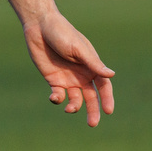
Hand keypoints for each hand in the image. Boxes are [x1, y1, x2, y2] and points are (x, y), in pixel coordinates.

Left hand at [22, 10, 114, 126]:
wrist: (40, 26)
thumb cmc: (63, 33)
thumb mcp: (79, 49)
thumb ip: (93, 63)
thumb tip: (112, 75)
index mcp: (91, 65)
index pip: (104, 86)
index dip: (107, 99)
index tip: (108, 111)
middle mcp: (82, 74)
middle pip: (91, 97)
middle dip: (93, 111)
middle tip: (93, 124)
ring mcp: (68, 78)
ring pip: (75, 99)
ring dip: (74, 107)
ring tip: (70, 109)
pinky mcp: (53, 80)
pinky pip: (58, 95)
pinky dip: (57, 100)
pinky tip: (55, 98)